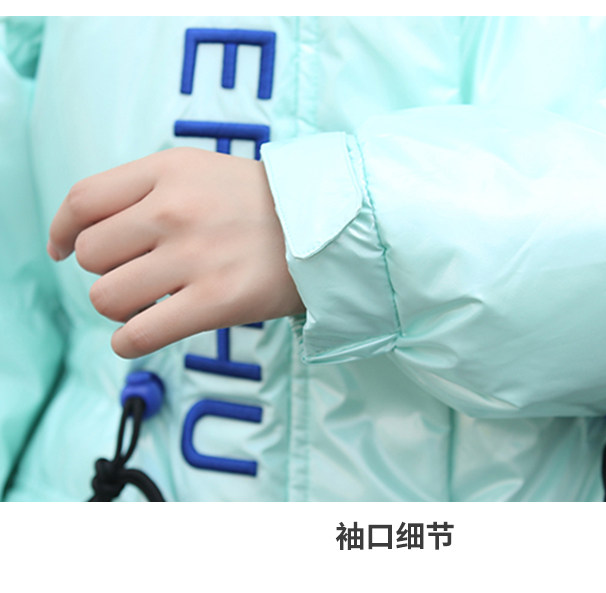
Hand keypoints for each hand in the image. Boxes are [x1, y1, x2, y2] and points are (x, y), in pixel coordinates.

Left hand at [48, 147, 304, 358]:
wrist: (333, 225)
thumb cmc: (264, 204)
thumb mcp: (203, 171)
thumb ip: (148, 190)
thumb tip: (85, 235)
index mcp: (168, 172)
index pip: (83, 200)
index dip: (61, 230)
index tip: (62, 250)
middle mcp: (175, 210)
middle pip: (90, 254)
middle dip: (106, 269)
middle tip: (140, 273)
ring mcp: (195, 257)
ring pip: (106, 297)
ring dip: (120, 306)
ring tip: (150, 302)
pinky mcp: (216, 302)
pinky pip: (137, 335)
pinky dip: (129, 342)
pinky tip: (144, 333)